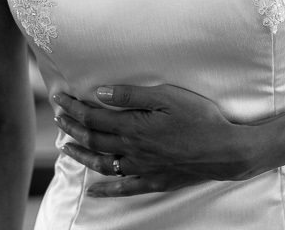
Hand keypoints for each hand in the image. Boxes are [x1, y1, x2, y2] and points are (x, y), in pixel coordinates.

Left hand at [52, 85, 263, 197]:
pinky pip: (124, 189)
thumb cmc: (200, 118)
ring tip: (64, 146)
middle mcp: (132, 149)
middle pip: (93, 138)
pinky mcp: (154, 181)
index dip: (73, 108)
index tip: (59, 99)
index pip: (93, 116)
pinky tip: (92, 192)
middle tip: (57, 117)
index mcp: (133, 126)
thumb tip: (99, 93)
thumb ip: (130, 95)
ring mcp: (142, 168)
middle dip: (71, 127)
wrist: (227, 151)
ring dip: (81, 154)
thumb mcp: (167, 96)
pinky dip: (105, 191)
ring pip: (102, 163)